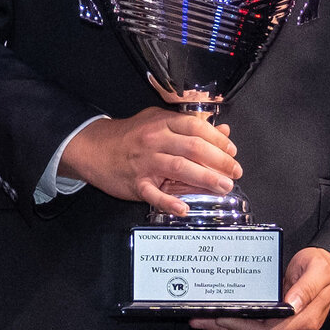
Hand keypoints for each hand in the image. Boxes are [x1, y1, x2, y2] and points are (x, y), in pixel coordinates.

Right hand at [60, 108, 240, 216]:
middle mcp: (155, 140)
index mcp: (162, 123)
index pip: (196, 127)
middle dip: (219, 161)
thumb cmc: (130, 135)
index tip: (231, 151)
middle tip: (235, 172)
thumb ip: (189, 125)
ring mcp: (145, 162)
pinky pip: (153, 194)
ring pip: (179, 168)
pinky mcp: (136, 183)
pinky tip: (183, 208)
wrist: (95, 148)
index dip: (217, 139)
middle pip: (193, 148)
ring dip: (205, 178)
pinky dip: (169, 202)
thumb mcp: (158, 121)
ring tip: (223, 187)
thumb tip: (221, 130)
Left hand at [191, 246, 329, 329]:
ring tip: (203, 319)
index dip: (244, 327)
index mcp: (305, 320)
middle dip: (228, 328)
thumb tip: (292, 304)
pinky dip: (237, 328)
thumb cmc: (324, 269)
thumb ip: (306, 288)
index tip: (224, 317)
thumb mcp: (317, 271)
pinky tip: (219, 320)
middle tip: (202, 318)